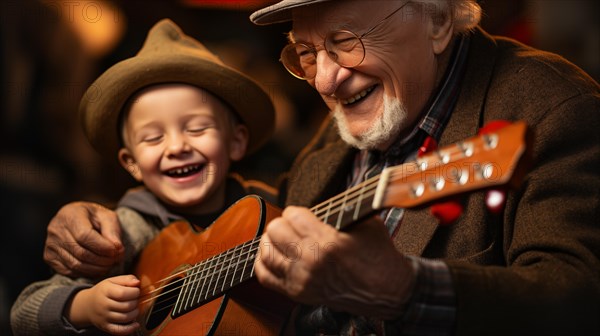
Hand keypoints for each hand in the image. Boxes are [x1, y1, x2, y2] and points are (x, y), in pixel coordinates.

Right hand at [44, 202, 123, 277]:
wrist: (75, 218)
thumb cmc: (93, 217)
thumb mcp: (106, 216)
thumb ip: (112, 230)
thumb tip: (117, 248)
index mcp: (69, 215)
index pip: (84, 236)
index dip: (103, 247)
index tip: (117, 251)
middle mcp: (55, 230)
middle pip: (81, 252)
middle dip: (102, 260)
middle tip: (116, 260)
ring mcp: (50, 245)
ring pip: (75, 264)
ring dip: (96, 268)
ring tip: (109, 264)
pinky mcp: (49, 257)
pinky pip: (69, 271)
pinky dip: (86, 272)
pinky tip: (98, 268)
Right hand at [67, 275, 140, 334]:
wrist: (87, 304)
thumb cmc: (103, 291)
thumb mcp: (112, 281)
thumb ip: (126, 279)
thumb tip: (137, 282)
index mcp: (105, 291)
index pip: (123, 293)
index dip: (135, 292)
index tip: (136, 291)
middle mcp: (103, 305)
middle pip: (126, 306)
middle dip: (135, 302)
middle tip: (135, 299)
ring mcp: (104, 317)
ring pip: (125, 318)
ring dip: (135, 313)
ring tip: (134, 308)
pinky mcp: (105, 326)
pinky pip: (119, 330)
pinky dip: (130, 329)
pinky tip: (135, 324)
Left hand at [254, 206, 414, 318]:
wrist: (387, 291)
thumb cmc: (378, 254)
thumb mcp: (366, 221)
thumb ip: (341, 207)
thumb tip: (319, 198)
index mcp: (328, 241)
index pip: (293, 215)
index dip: (296, 211)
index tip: (302, 214)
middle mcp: (312, 261)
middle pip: (274, 230)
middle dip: (282, 223)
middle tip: (291, 225)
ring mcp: (303, 279)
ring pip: (266, 252)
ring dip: (271, 241)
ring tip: (280, 237)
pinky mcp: (298, 294)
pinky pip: (265, 276)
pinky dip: (263, 262)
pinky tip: (272, 254)